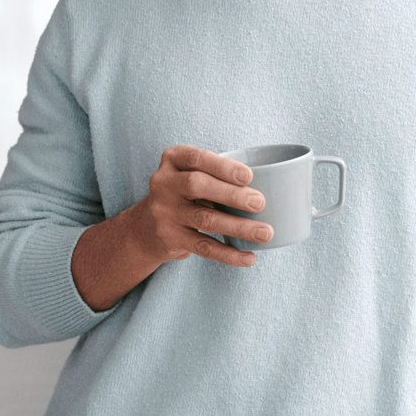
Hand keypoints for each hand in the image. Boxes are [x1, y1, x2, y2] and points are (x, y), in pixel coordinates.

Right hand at [128, 144, 272, 267]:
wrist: (146, 227)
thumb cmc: (186, 192)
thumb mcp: (192, 173)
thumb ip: (217, 174)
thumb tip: (269, 186)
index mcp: (173, 159)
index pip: (197, 158)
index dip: (223, 167)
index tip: (249, 176)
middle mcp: (163, 183)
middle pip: (197, 186)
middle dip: (231, 195)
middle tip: (260, 203)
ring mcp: (164, 212)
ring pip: (204, 219)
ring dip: (238, 227)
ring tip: (265, 233)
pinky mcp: (169, 238)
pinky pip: (203, 247)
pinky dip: (229, 254)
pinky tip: (249, 257)